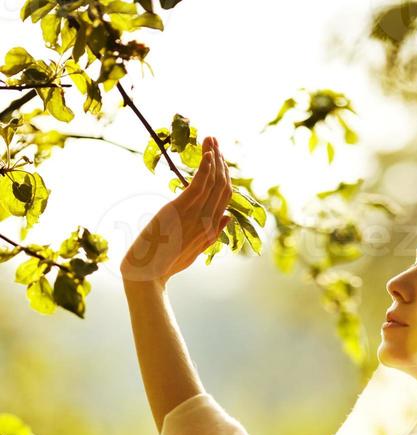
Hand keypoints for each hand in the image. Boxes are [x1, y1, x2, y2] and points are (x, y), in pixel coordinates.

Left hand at [119, 135, 232, 287]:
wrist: (148, 274)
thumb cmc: (166, 264)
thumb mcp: (194, 250)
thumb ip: (213, 234)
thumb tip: (228, 217)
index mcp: (211, 230)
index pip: (226, 198)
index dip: (225, 177)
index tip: (220, 160)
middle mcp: (208, 222)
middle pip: (223, 187)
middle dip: (222, 162)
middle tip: (215, 141)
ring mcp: (196, 216)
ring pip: (214, 181)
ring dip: (214, 156)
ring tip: (211, 138)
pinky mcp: (181, 209)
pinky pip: (200, 184)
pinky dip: (206, 166)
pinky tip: (207, 152)